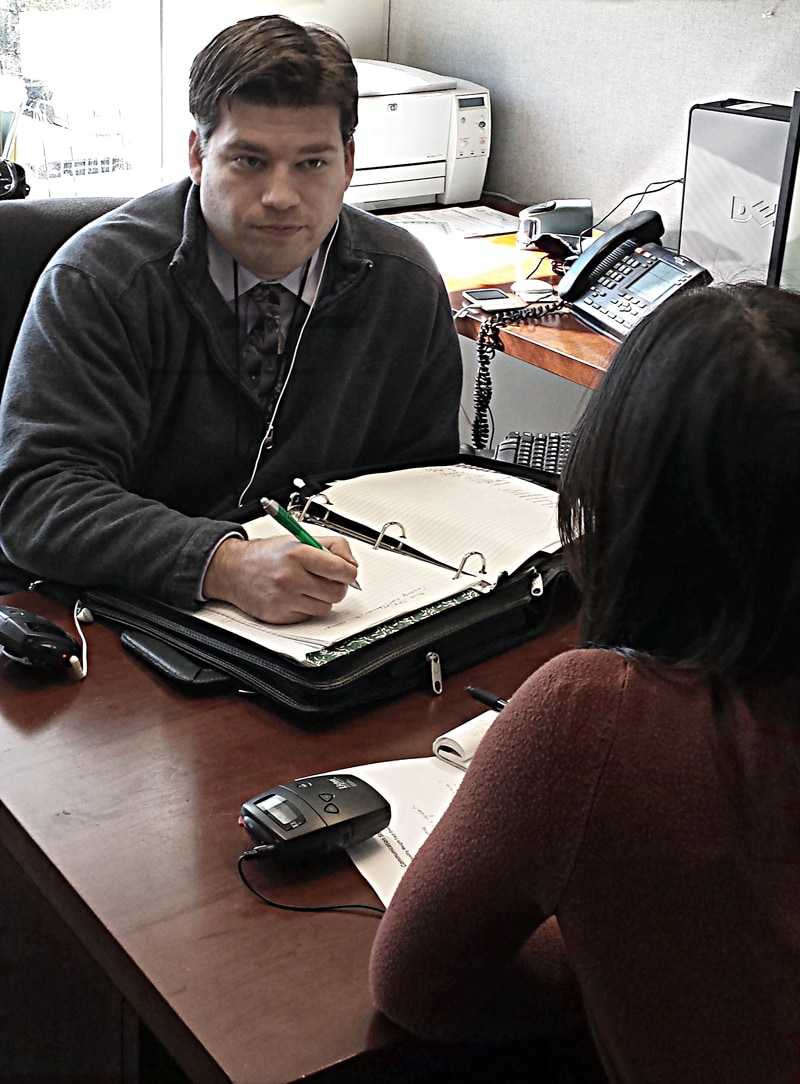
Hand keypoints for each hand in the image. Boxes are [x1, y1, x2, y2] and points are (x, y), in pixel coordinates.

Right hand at [202, 535, 358, 623]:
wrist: (232, 570)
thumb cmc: (267, 555)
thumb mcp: (299, 538)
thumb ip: (332, 546)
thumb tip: (352, 564)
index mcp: (298, 554)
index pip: (342, 570)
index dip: (349, 572)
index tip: (347, 571)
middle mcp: (291, 578)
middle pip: (337, 592)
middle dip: (337, 586)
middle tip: (327, 579)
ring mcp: (284, 599)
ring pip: (326, 607)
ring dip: (322, 598)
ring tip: (308, 587)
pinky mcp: (279, 616)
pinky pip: (309, 617)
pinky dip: (307, 608)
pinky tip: (295, 596)